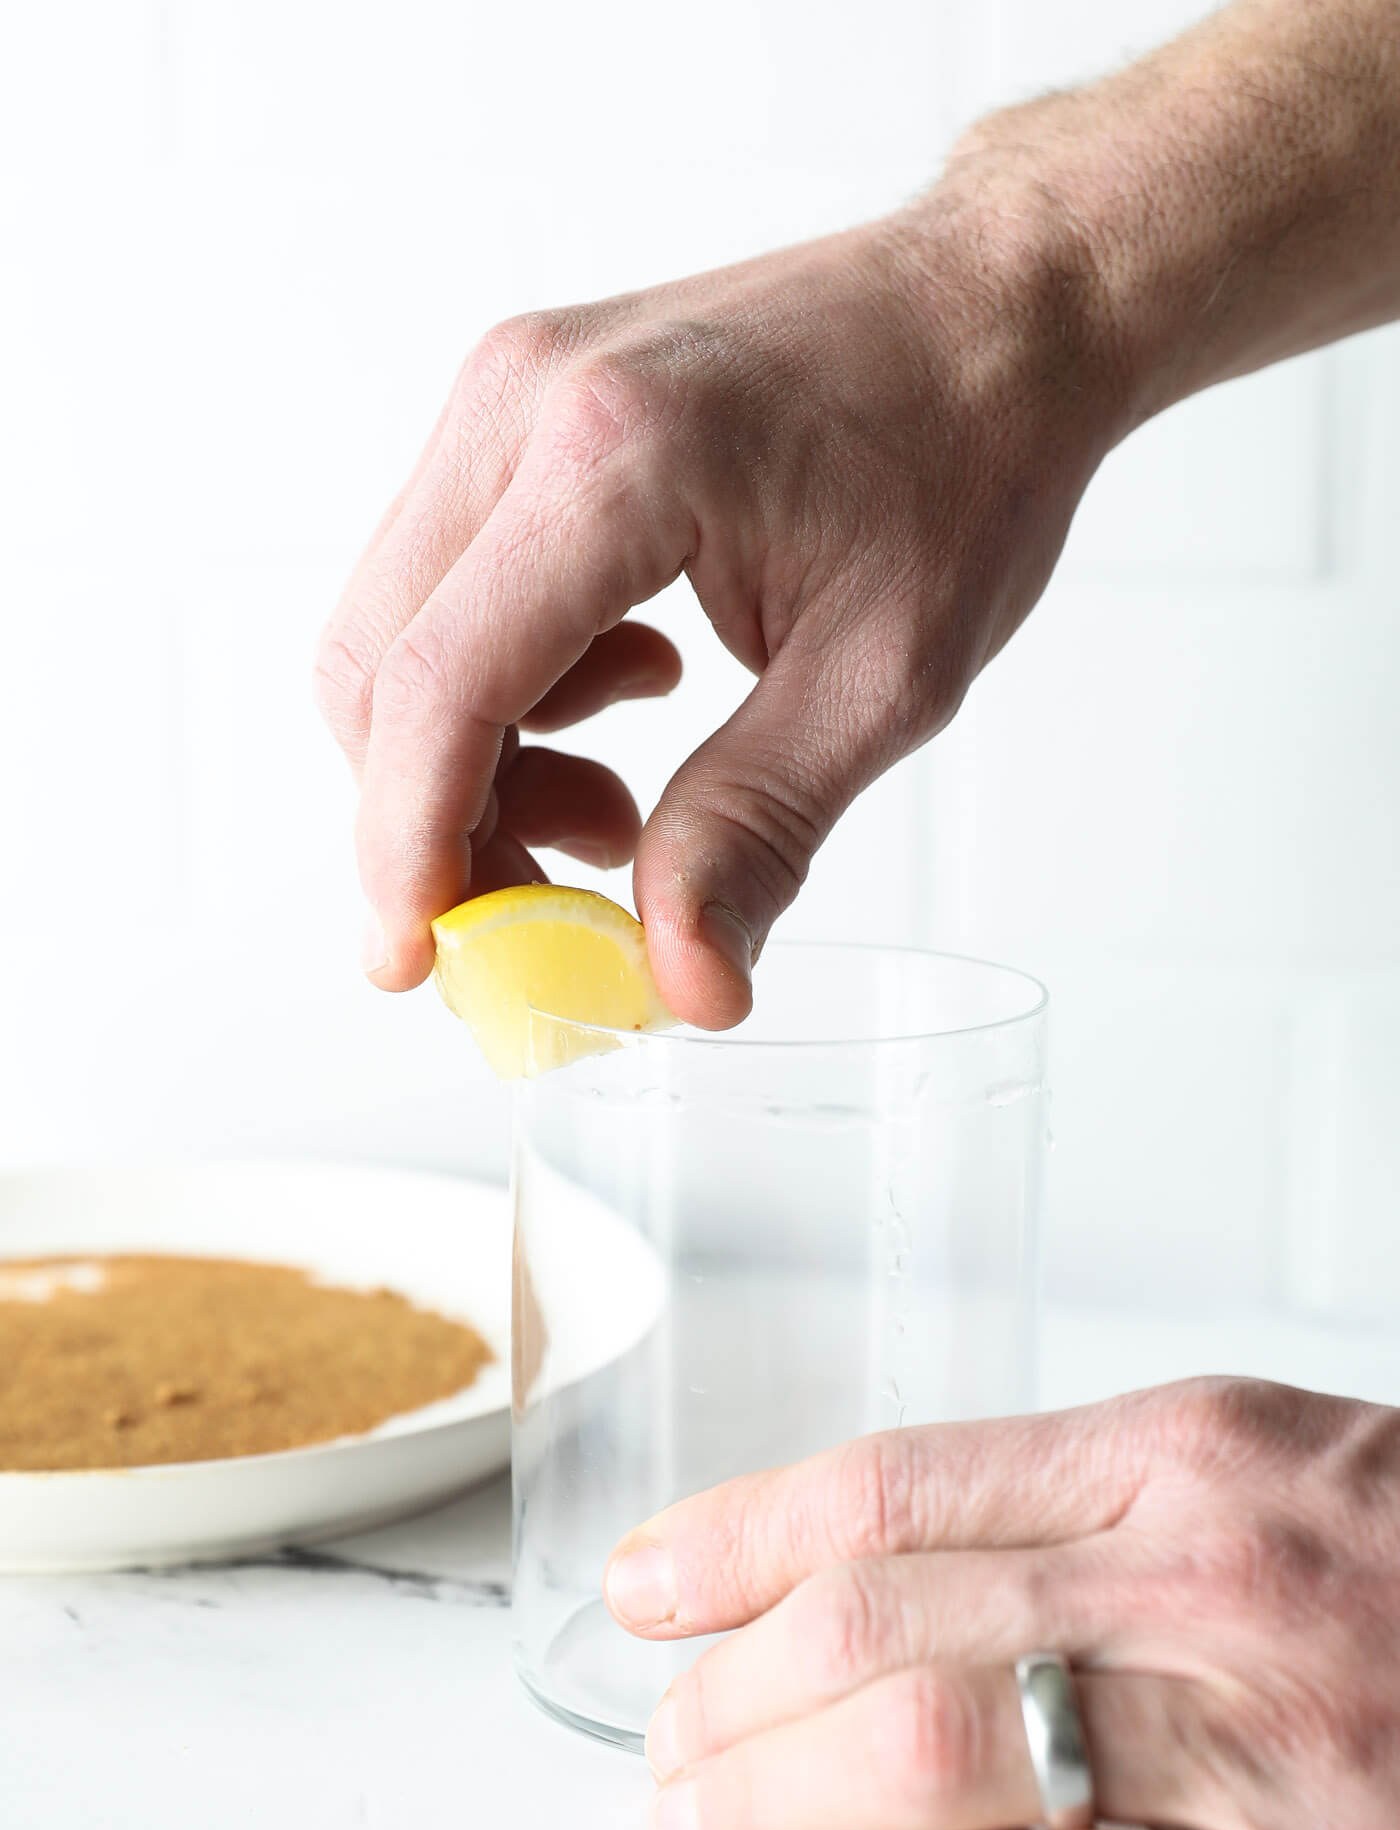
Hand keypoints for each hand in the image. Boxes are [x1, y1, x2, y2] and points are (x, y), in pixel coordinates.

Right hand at [315, 184, 1120, 1023]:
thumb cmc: (968, 459)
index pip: (441, 684)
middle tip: (554, 903)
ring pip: (398, 632)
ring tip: (620, 801)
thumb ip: (758, 831)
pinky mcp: (519, 410)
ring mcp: (507, 395)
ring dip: (478, 757)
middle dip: (439, 817)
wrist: (998, 306)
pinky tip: (631, 690)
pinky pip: (449, 585)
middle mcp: (524, 406)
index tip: (421, 960)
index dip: (410, 844)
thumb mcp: (885, 678)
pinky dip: (507, 685)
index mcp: (617, 461)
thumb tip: (680, 983)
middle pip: (378, 666)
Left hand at [603, 1377, 1399, 1829]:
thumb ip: (1062, 1507)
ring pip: (934, 1760)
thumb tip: (858, 1580)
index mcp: (1180, 1452)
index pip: (890, 1488)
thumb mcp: (1242, 1460)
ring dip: (780, 1796)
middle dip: (726, 1691)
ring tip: (710, 1817)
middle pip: (876, 1626)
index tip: (654, 1586)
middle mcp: (1206, 1581)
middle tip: (666, 1736)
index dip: (736, 1539)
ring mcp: (1257, 1746)